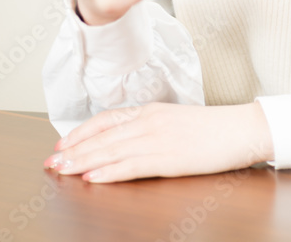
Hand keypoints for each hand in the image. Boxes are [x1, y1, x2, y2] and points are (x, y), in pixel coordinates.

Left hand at [43, 101, 274, 181]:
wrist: (239, 129)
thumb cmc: (212, 129)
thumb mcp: (175, 121)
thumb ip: (150, 127)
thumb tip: (126, 141)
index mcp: (150, 111)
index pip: (107, 119)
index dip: (82, 131)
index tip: (62, 143)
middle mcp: (149, 122)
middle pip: (103, 136)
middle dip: (73, 149)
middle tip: (51, 161)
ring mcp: (157, 139)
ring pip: (111, 150)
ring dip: (82, 161)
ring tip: (61, 170)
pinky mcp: (167, 158)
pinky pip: (131, 165)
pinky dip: (109, 172)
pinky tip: (92, 179)